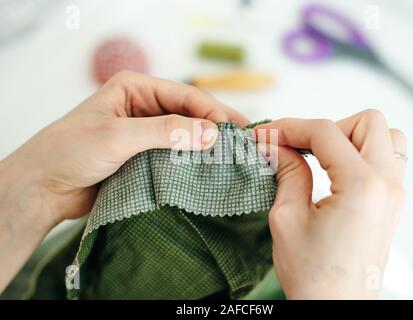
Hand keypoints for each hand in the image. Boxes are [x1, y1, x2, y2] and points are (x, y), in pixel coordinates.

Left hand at [0, 71, 248, 291]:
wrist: (43, 188)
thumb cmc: (72, 151)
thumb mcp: (119, 135)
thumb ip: (166, 132)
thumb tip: (211, 133)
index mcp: (135, 88)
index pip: (184, 95)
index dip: (211, 111)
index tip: (233, 131)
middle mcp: (143, 107)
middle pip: (189, 113)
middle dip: (214, 126)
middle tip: (243, 143)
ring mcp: (145, 133)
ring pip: (185, 135)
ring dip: (206, 146)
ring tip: (233, 158)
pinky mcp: (144, 156)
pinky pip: (175, 156)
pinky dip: (192, 162)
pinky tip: (209, 170)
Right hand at [255, 109, 405, 298]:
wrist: (336, 307)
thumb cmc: (314, 275)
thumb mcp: (287, 218)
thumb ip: (286, 172)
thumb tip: (276, 145)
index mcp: (361, 187)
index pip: (326, 132)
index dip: (290, 127)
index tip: (268, 134)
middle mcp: (386, 185)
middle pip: (367, 122)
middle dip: (326, 128)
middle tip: (298, 146)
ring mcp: (394, 193)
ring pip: (385, 136)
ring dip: (350, 137)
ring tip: (321, 156)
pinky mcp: (391, 202)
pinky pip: (386, 159)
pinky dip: (361, 153)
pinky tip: (335, 170)